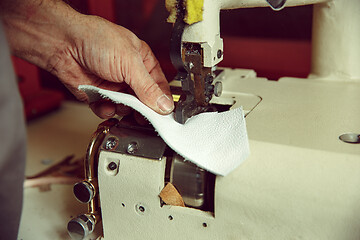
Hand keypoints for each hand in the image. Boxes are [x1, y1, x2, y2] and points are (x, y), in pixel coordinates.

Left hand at [53, 16, 173, 117]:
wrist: (63, 44)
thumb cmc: (96, 40)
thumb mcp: (130, 64)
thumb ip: (148, 88)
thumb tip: (165, 105)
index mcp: (143, 62)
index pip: (159, 86)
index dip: (162, 101)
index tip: (163, 114)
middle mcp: (129, 74)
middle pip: (144, 100)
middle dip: (142, 109)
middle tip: (142, 116)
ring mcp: (114, 85)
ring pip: (126, 108)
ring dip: (123, 109)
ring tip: (118, 103)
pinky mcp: (99, 95)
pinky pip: (108, 110)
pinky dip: (106, 110)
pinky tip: (105, 104)